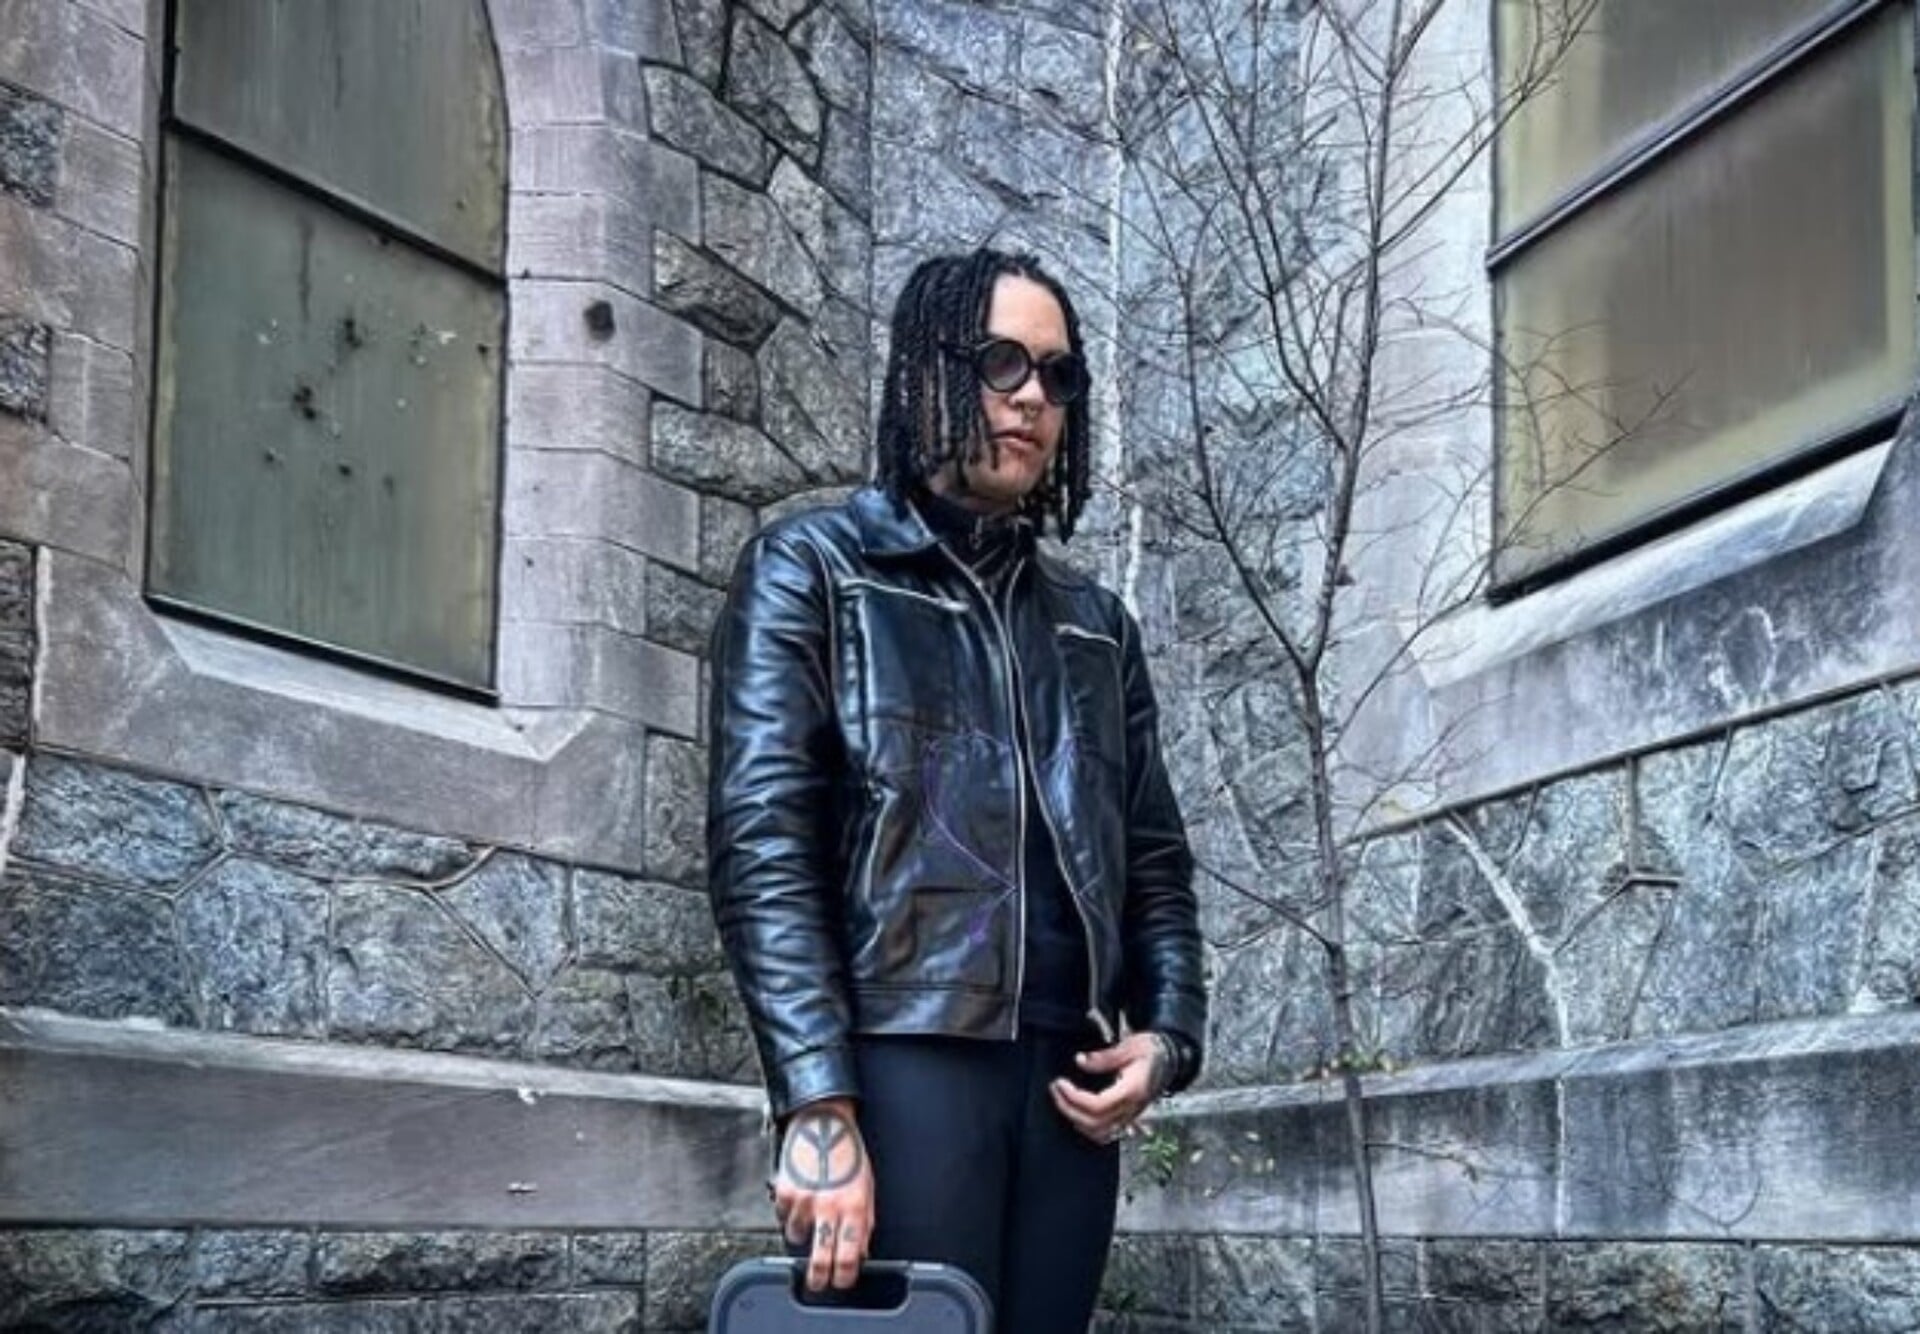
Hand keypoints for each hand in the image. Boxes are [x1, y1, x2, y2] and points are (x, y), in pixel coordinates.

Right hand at [771, 1097, 873, 1291]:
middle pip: (820, 1260)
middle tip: (817, 1282)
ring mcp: (805, 1201)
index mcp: (854, 1207)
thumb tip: (860, 1251)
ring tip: (811, 1216)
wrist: (824, 1123)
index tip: (841, 1281)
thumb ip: (864, 1222)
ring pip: (797, 1239)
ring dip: (803, 1234)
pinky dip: (790, 1213)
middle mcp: (829, 1207)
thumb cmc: (848, 1153)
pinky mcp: (786, 1192)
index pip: (848, 1258)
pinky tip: (800, 1198)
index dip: (844, 1277)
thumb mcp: (867, 1188)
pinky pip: (783, 1217)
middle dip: (818, 1279)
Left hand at [1049, 1032, 1175, 1144]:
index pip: (1098, 1105)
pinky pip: (1108, 1133)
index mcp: (1132, 1090)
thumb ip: (1104, 1057)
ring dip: (1077, 1121)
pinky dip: (1090, 1129)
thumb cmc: (1152, 1050)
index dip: (1074, 1098)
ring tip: (1063, 1102)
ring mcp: (1132, 1115)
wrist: (1171, 1058)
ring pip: (1101, 1134)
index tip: (1060, 1084)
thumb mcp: (1129, 1045)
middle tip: (1056, 1090)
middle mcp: (1132, 1108)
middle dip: (1069, 1109)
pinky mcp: (1130, 1117)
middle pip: (1095, 1123)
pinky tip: (1078, 1115)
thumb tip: (1081, 1061)